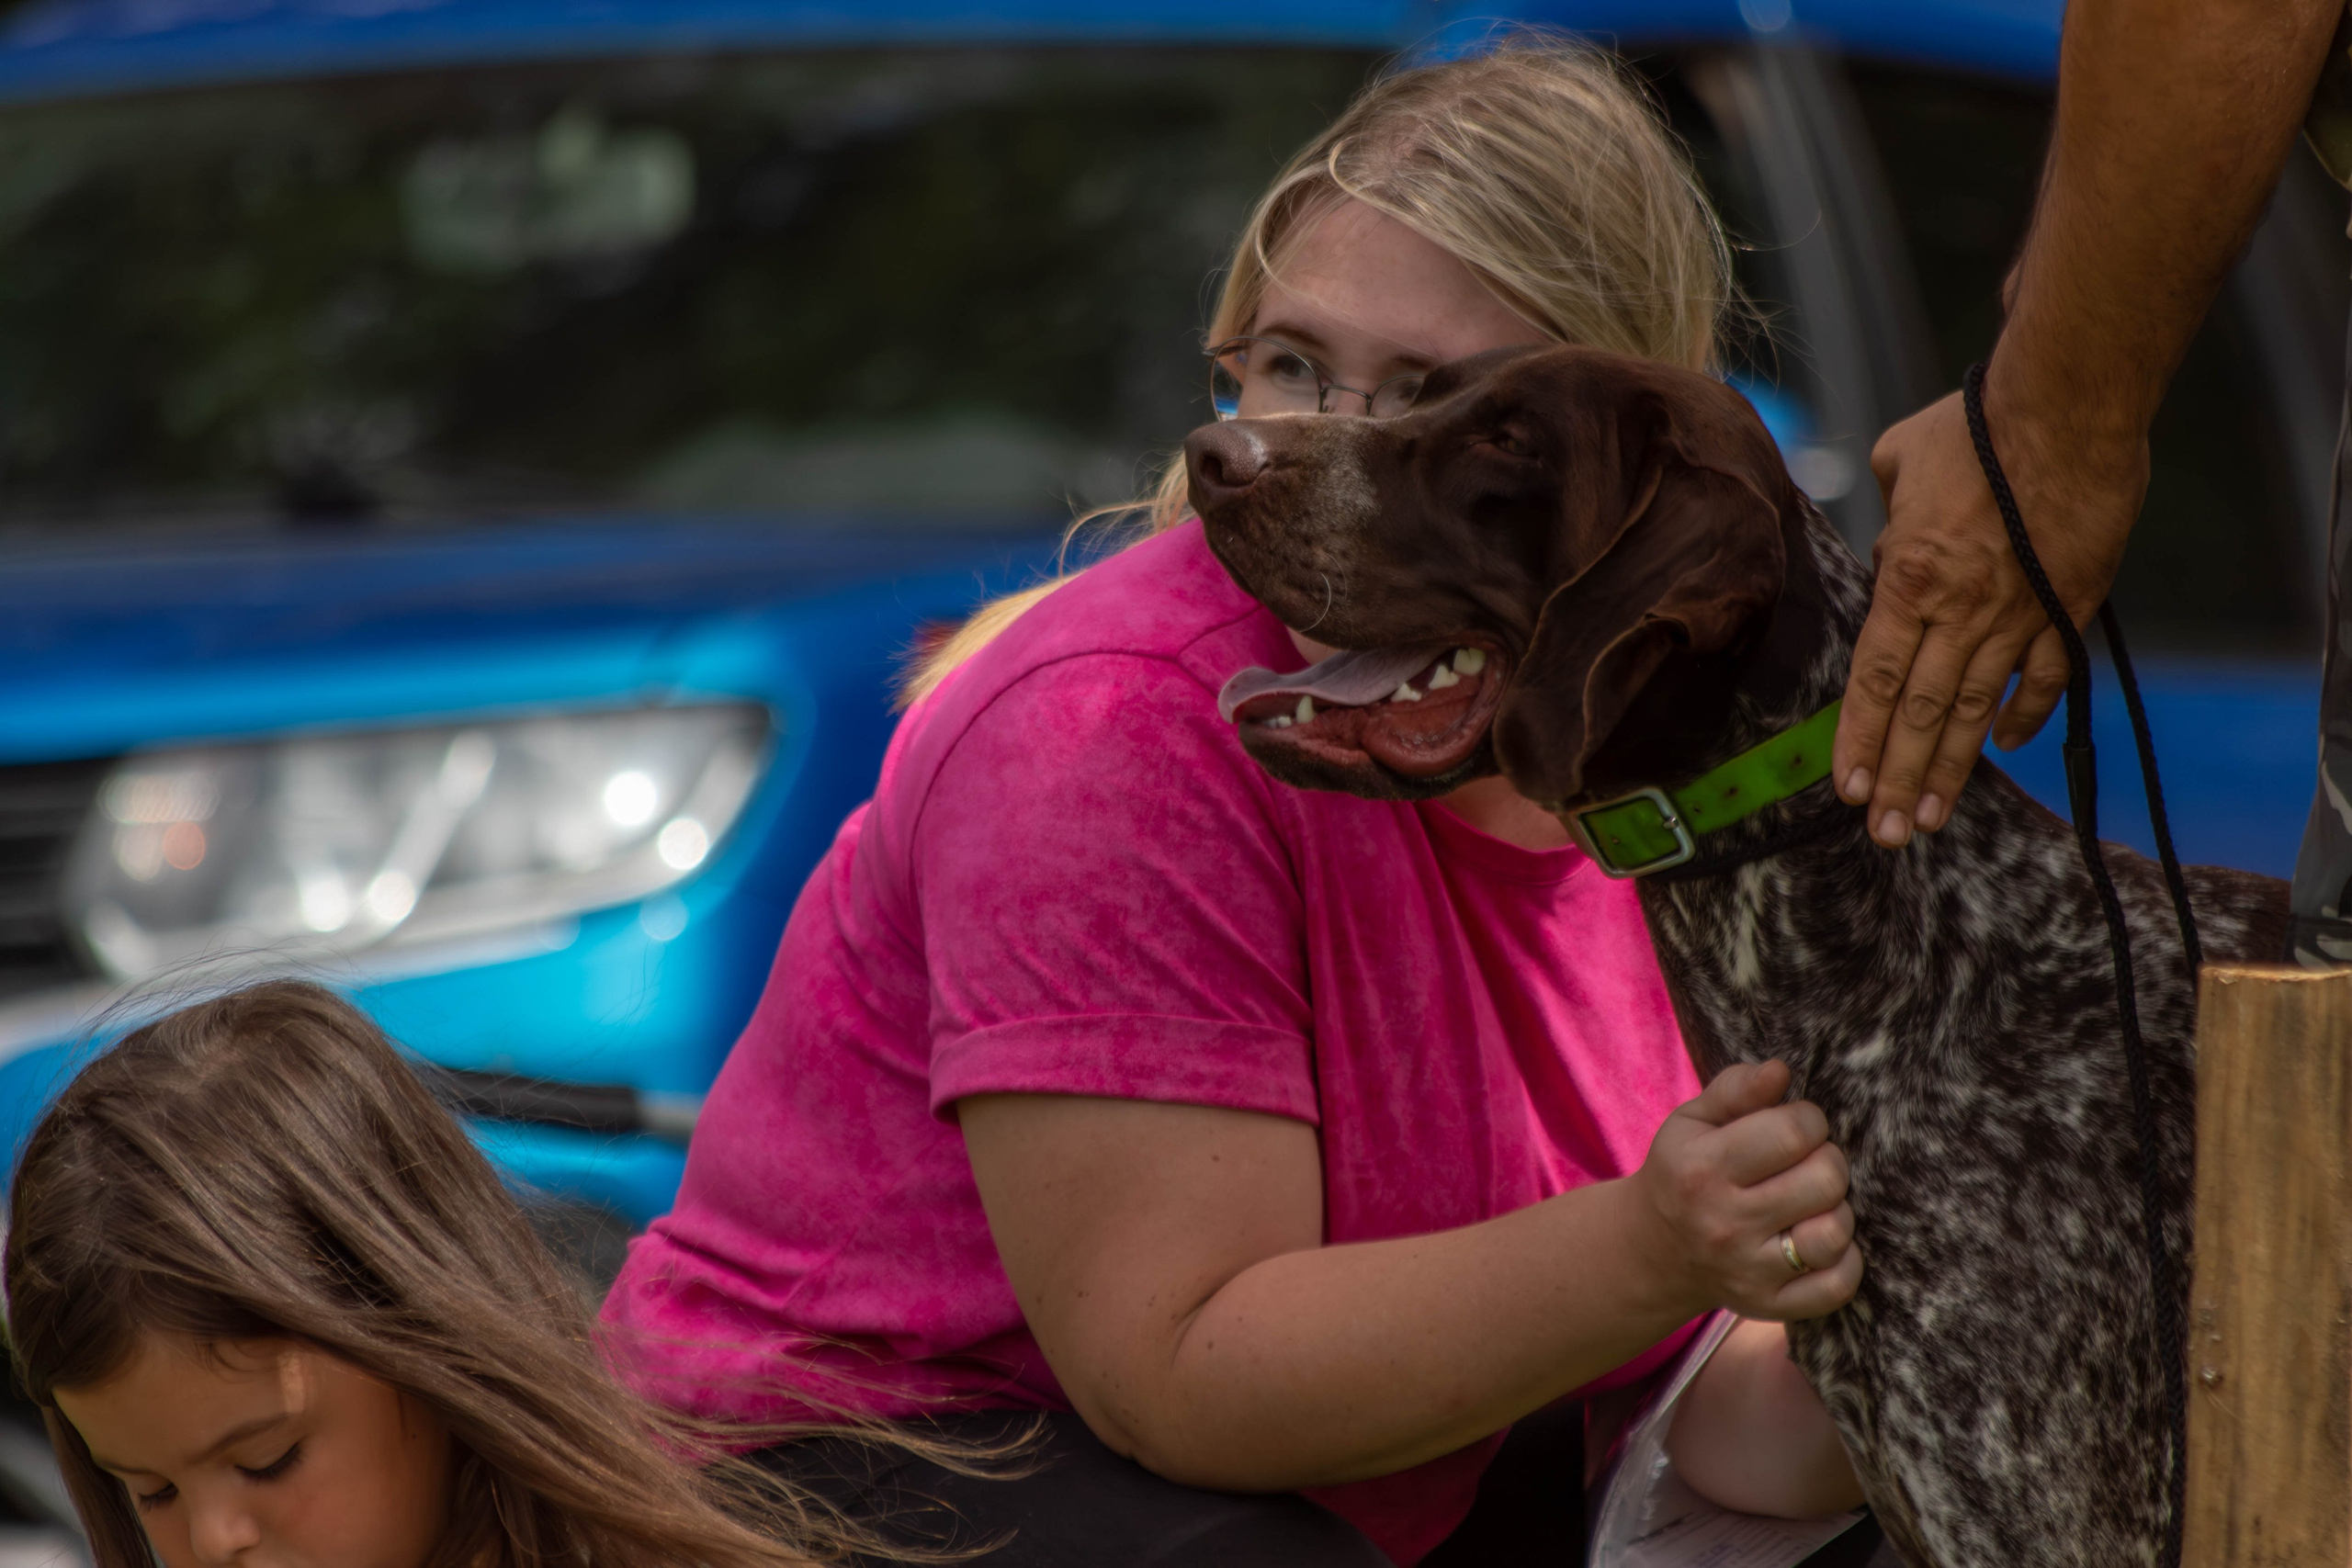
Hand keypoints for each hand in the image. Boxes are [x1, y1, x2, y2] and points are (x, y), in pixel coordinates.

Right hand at [1632, 1060, 1860, 1320]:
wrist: (1654, 1251)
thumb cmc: (1684, 1171)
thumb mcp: (1693, 1121)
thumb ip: (1736, 1090)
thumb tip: (1781, 1071)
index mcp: (1702, 1167)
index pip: (1793, 1132)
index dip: (1809, 1119)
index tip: (1797, 1124)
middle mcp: (1724, 1222)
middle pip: (1824, 1179)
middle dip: (1827, 1159)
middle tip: (1808, 1161)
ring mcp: (1747, 1269)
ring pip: (1833, 1233)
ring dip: (1837, 1209)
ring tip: (1815, 1201)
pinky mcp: (1768, 1305)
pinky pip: (1836, 1285)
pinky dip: (1844, 1260)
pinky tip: (1820, 1239)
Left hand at [1834, 384, 2144, 846]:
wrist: (2071, 406)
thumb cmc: (1978, 423)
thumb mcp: (1902, 461)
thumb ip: (1888, 518)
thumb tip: (1888, 552)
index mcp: (1911, 578)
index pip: (1876, 679)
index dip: (1859, 738)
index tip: (1844, 789)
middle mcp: (1962, 609)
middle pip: (1922, 712)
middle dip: (1898, 778)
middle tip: (1883, 835)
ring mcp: (2021, 613)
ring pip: (1978, 709)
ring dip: (1951, 769)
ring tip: (1926, 820)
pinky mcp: (2071, 605)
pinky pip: (2045, 675)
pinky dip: (2025, 715)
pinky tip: (2006, 749)